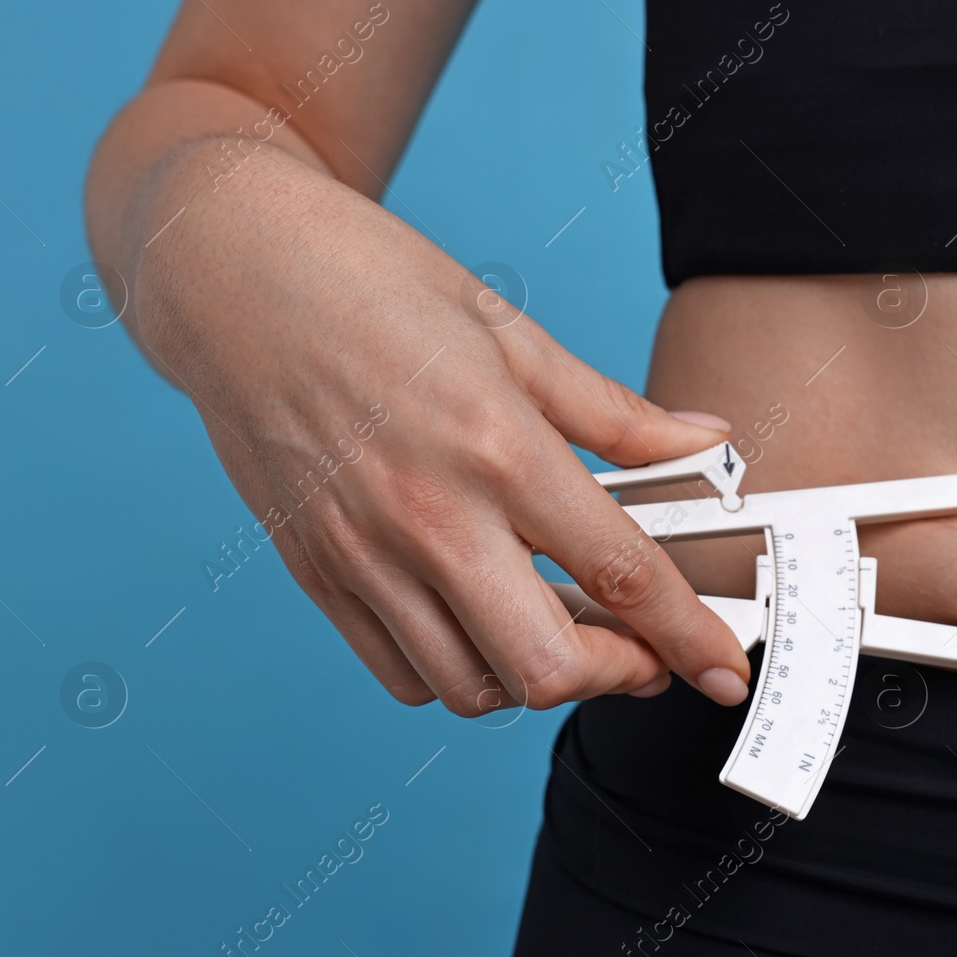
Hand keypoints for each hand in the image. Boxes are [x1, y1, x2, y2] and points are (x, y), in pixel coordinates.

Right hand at [134, 146, 752, 713]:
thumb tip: (707, 442)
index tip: (727, 669)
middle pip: (546, 666)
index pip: (620, 572)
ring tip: (561, 627)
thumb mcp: (513, 332)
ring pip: (470, 688)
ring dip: (535, 677)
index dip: (689, 635)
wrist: (229, 267)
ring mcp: (361, 553)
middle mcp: (427, 515)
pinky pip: (399, 673)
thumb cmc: (373, 283)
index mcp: (496, 444)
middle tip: (641, 647)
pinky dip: (458, 672)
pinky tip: (482, 621)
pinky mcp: (315, 572)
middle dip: (617, 675)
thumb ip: (617, 413)